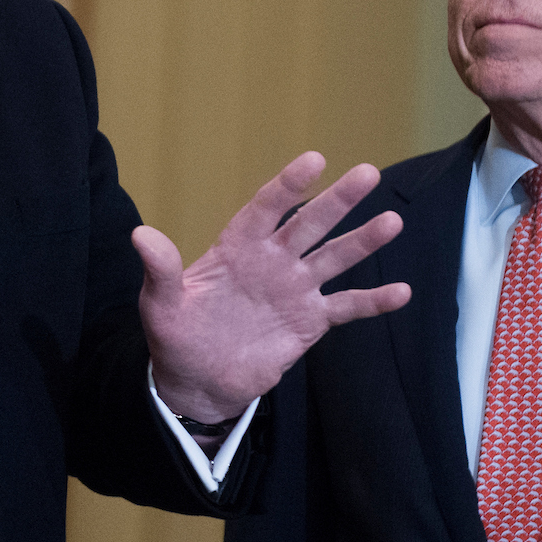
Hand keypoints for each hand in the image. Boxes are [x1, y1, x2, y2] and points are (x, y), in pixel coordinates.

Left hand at [139, 152, 412, 422]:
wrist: (198, 381)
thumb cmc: (176, 336)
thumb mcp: (160, 305)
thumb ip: (160, 270)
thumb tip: (139, 234)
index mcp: (237, 248)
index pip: (265, 209)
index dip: (287, 186)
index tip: (313, 160)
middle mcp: (272, 261)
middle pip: (309, 224)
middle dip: (338, 200)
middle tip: (368, 173)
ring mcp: (294, 289)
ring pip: (335, 258)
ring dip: (363, 241)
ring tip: (392, 221)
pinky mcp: (310, 322)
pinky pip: (346, 307)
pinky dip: (373, 302)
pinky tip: (402, 292)